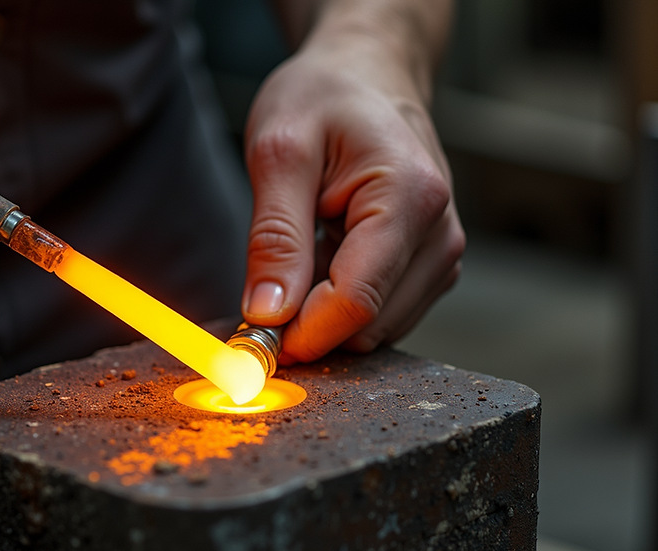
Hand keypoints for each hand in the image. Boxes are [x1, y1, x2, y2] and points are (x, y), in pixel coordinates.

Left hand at [240, 30, 464, 362]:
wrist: (365, 75)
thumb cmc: (323, 98)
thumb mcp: (279, 152)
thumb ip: (274, 237)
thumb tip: (267, 316)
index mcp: (410, 199)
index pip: (356, 300)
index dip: (299, 333)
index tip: (249, 338)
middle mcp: (440, 235)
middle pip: (368, 326)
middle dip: (308, 324)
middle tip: (263, 284)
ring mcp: (441, 255)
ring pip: (374, 330)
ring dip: (323, 314)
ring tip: (302, 250)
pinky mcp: (429, 268)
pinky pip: (379, 315)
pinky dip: (339, 305)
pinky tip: (323, 258)